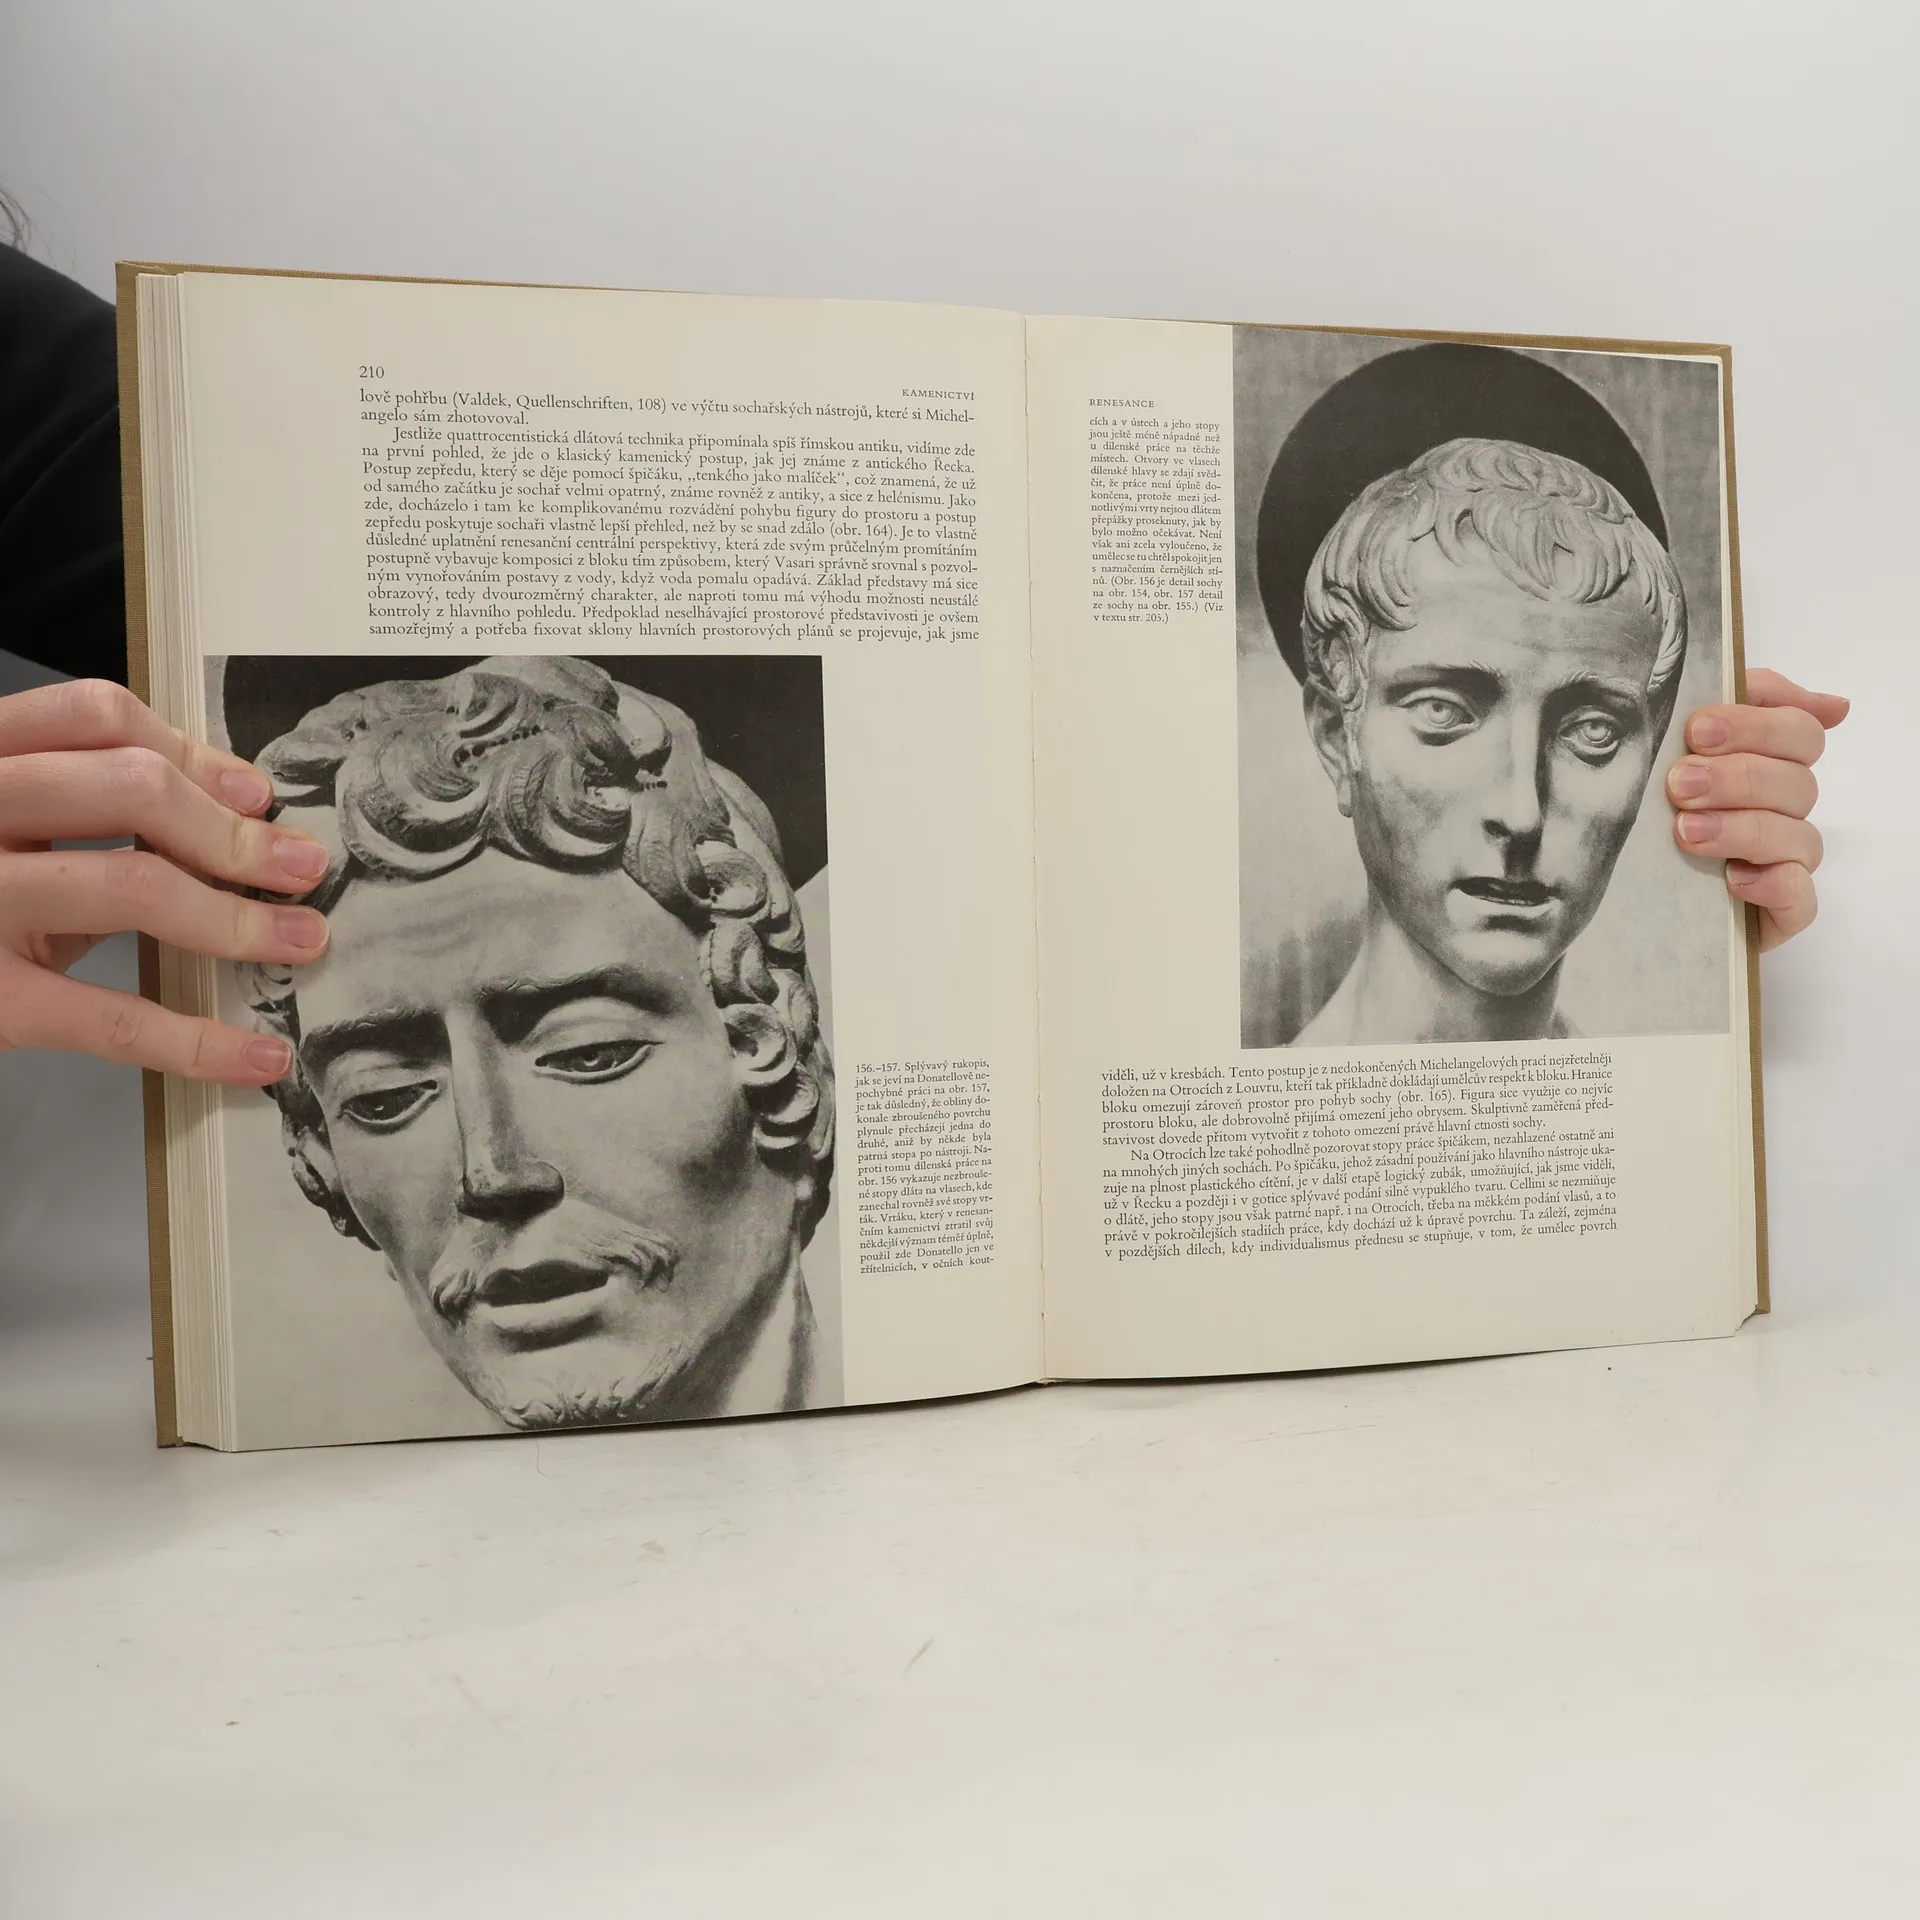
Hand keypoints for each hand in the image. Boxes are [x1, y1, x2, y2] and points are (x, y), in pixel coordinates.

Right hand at [0, 679, 328, 1081]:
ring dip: (236, 917)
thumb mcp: (6, 835)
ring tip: (302, 939)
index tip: (256, 796)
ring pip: (130, 884)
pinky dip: (197, 1041)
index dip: (190, 751)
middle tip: (303, 868)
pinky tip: (258, 1057)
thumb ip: (89, 818)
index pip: (93, 716)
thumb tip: (238, 820)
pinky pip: (109, 1015)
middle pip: (128, 787)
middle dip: (233, 833)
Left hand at [1667, 667, 1848, 950]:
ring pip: (1797, 835)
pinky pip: (1800, 898)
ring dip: (1742, 827)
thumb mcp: (1661, 755)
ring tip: (1686, 831)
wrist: (1624, 902)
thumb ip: (1715, 707)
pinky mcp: (1779, 912)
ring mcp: (1784, 861)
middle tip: (1679, 783)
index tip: (1698, 728)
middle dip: (1738, 775)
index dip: (1755, 723)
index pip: (1796, 727)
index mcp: (1766, 762)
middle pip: (1796, 778)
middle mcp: (1782, 809)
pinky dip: (1772, 885)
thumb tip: (1821, 700)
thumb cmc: (1646, 819)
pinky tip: (1732, 878)